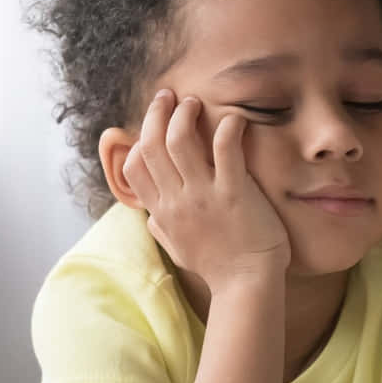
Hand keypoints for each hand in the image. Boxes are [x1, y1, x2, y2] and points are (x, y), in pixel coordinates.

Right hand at [123, 89, 290, 290]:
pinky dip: (228, 127)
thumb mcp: (178, 250)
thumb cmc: (218, 268)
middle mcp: (176, 202)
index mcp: (161, 213)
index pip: (134, 167)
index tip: (154, 124)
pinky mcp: (234, 193)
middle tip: (168, 96)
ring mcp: (203, 196)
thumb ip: (161, 228)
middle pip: (151, 145)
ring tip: (194, 102)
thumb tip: (149, 216)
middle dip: (156, 113)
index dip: (139, 138)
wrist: (247, 285)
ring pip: (179, 140)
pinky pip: (225, 149)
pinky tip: (235, 119)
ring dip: (184, 114)